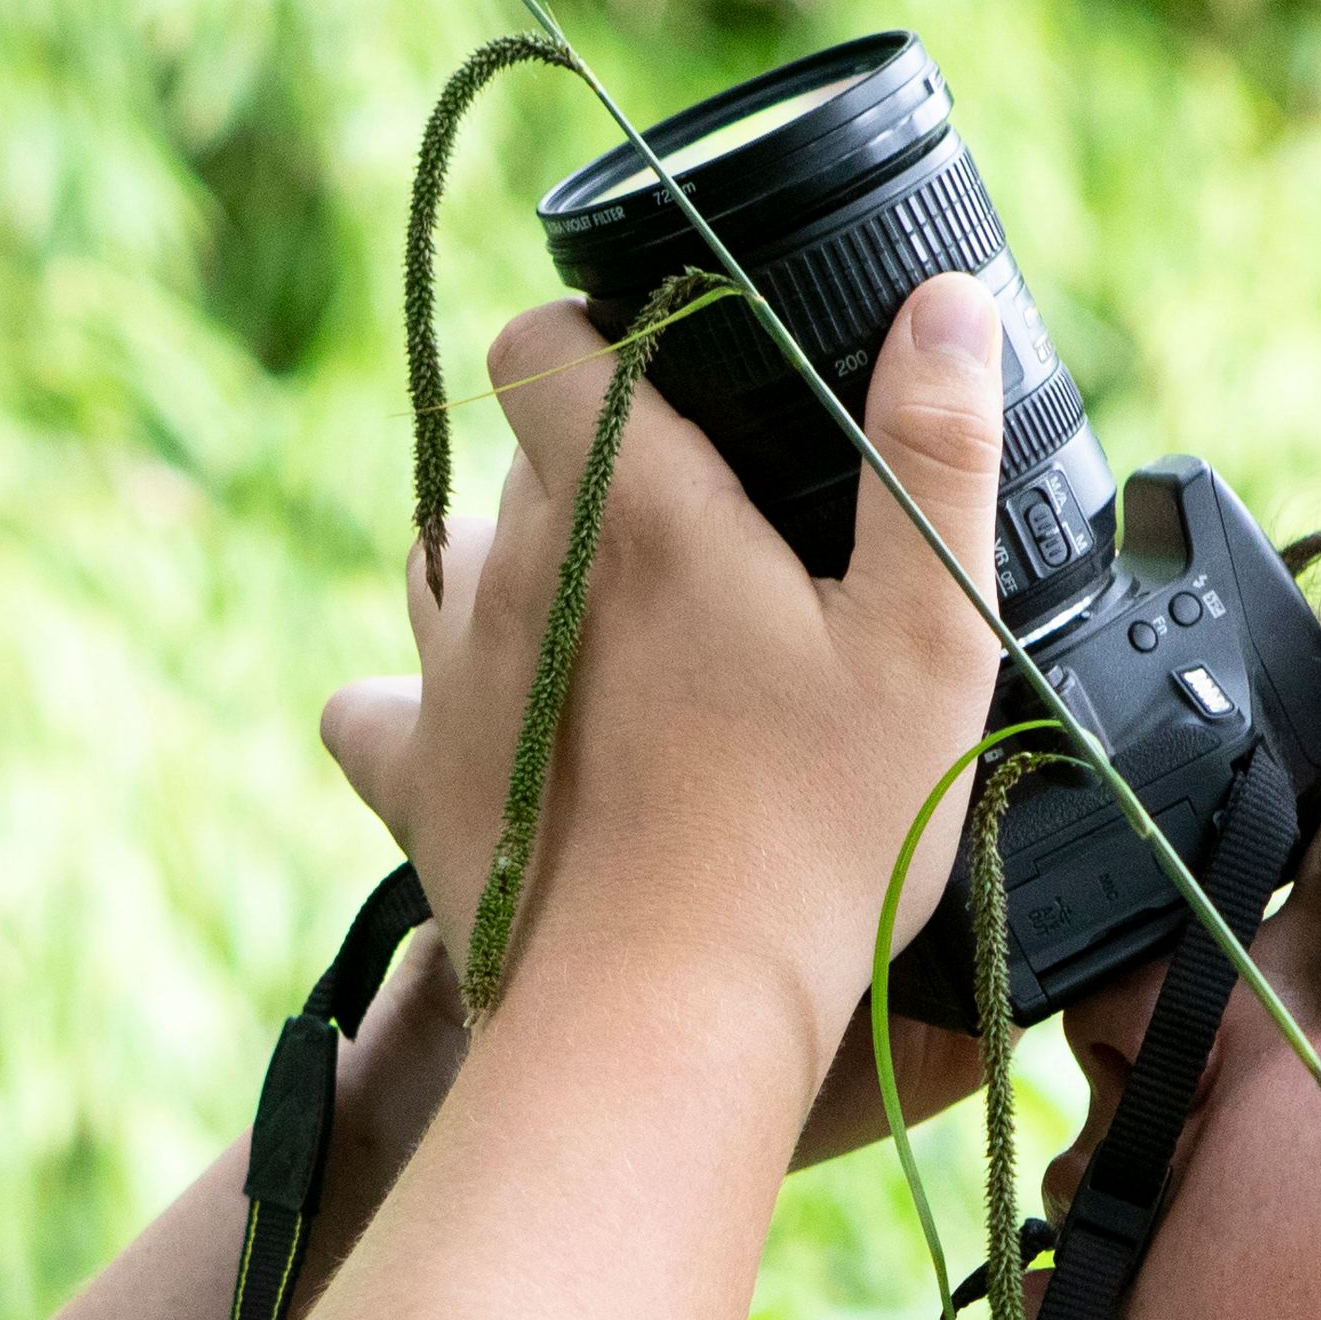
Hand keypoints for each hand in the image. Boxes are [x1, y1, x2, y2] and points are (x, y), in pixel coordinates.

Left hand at [321, 270, 1016, 1083]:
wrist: (664, 1017)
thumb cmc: (812, 833)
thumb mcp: (925, 639)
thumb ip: (931, 458)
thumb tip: (944, 302)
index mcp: (627, 500)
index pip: (541, 341)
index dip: (594, 340)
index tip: (669, 385)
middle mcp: (510, 567)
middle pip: (518, 462)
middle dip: (595, 476)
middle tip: (707, 557)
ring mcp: (447, 674)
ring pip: (446, 564)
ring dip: (513, 576)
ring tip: (613, 643)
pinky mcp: (414, 777)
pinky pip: (376, 702)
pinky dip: (422, 700)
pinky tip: (491, 726)